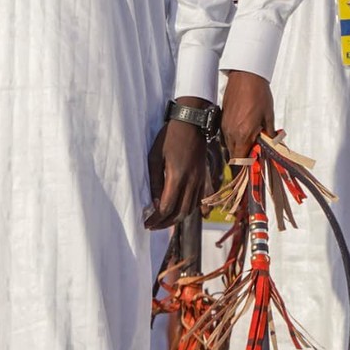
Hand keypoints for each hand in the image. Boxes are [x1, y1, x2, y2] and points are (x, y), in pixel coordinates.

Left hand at [144, 98, 211, 229]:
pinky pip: (198, 201)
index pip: (167, 207)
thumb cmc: (169, 137)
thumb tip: (156, 204)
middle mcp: (191, 182)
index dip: (156, 219)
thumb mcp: (155, 157)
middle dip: (165, 224)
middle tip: (153, 226)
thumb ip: (155, 182)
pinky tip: (178, 210)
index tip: (146, 224)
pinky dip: (188, 210)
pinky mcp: (204, 178)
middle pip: (180, 213)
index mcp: (177, 177)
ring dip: (176, 219)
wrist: (191, 124)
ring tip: (163, 221)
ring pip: (190, 210)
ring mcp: (200, 181)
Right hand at [221, 71, 274, 163]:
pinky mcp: (222, 119)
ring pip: (229, 145)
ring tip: (251, 138)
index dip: (247, 164)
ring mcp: (225, 126)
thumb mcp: (268, 116)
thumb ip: (269, 134)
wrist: (246, 77)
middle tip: (255, 151)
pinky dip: (234, 137)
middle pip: (234, 155)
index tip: (254, 164)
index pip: (241, 159)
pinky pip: (226, 135)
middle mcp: (231, 132)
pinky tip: (244, 128)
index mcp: (244, 134)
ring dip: (239, 146)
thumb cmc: (258, 93)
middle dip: (244, 156)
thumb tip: (271, 144)